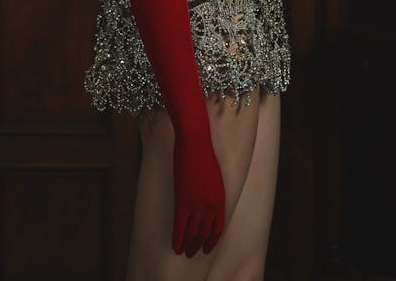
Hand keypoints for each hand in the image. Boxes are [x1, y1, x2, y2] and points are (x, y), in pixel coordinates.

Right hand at [172, 131, 224, 256]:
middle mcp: (211, 206)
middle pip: (205, 233)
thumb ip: (212, 192)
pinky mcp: (183, 201)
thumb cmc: (203, 153)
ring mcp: (197, 204)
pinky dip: (177, 239)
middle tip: (193, 253)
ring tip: (184, 252)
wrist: (195, 142)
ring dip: (188, 245)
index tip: (207, 248)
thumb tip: (207, 202)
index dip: (212, 241)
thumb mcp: (214, 176)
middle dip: (199, 245)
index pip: (218, 228)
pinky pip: (179, 226)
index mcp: (220, 199)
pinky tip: (175, 247)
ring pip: (193, 233)